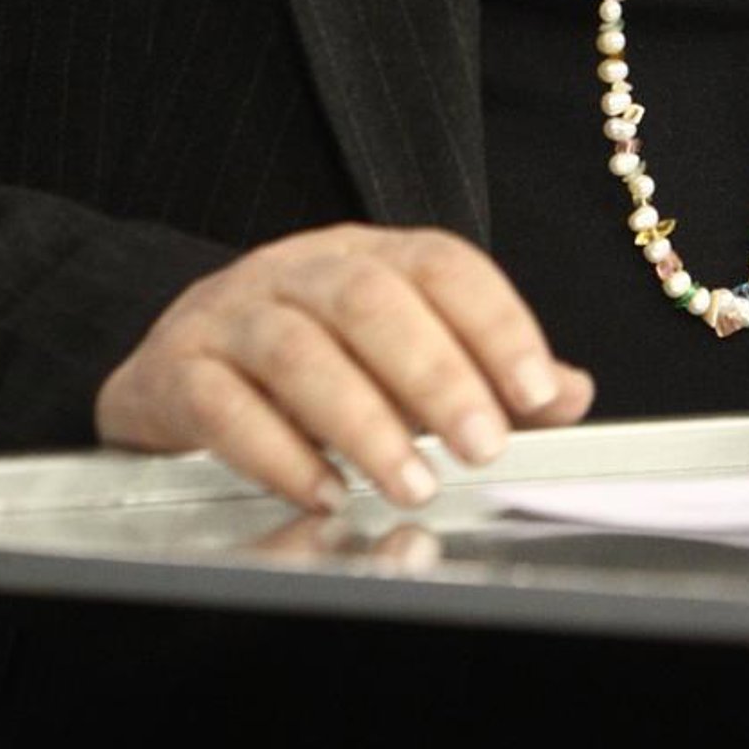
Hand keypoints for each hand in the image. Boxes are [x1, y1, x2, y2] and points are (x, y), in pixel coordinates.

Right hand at [96, 223, 593, 507]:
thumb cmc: (313, 355)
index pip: (440, 264)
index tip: (536, 392)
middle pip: (370, 299)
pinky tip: (324, 494)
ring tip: (411, 485)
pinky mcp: (177, 371)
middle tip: (483, 447)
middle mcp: (300, 271)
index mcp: (368, 254)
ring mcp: (233, 316)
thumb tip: (571, 392)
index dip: (495, 321)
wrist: (178, 357)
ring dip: (363, 423)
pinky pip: (223, 406)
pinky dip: (279, 455)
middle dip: (436, 374)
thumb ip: (483, 371)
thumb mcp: (401, 351)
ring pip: (298, 351)